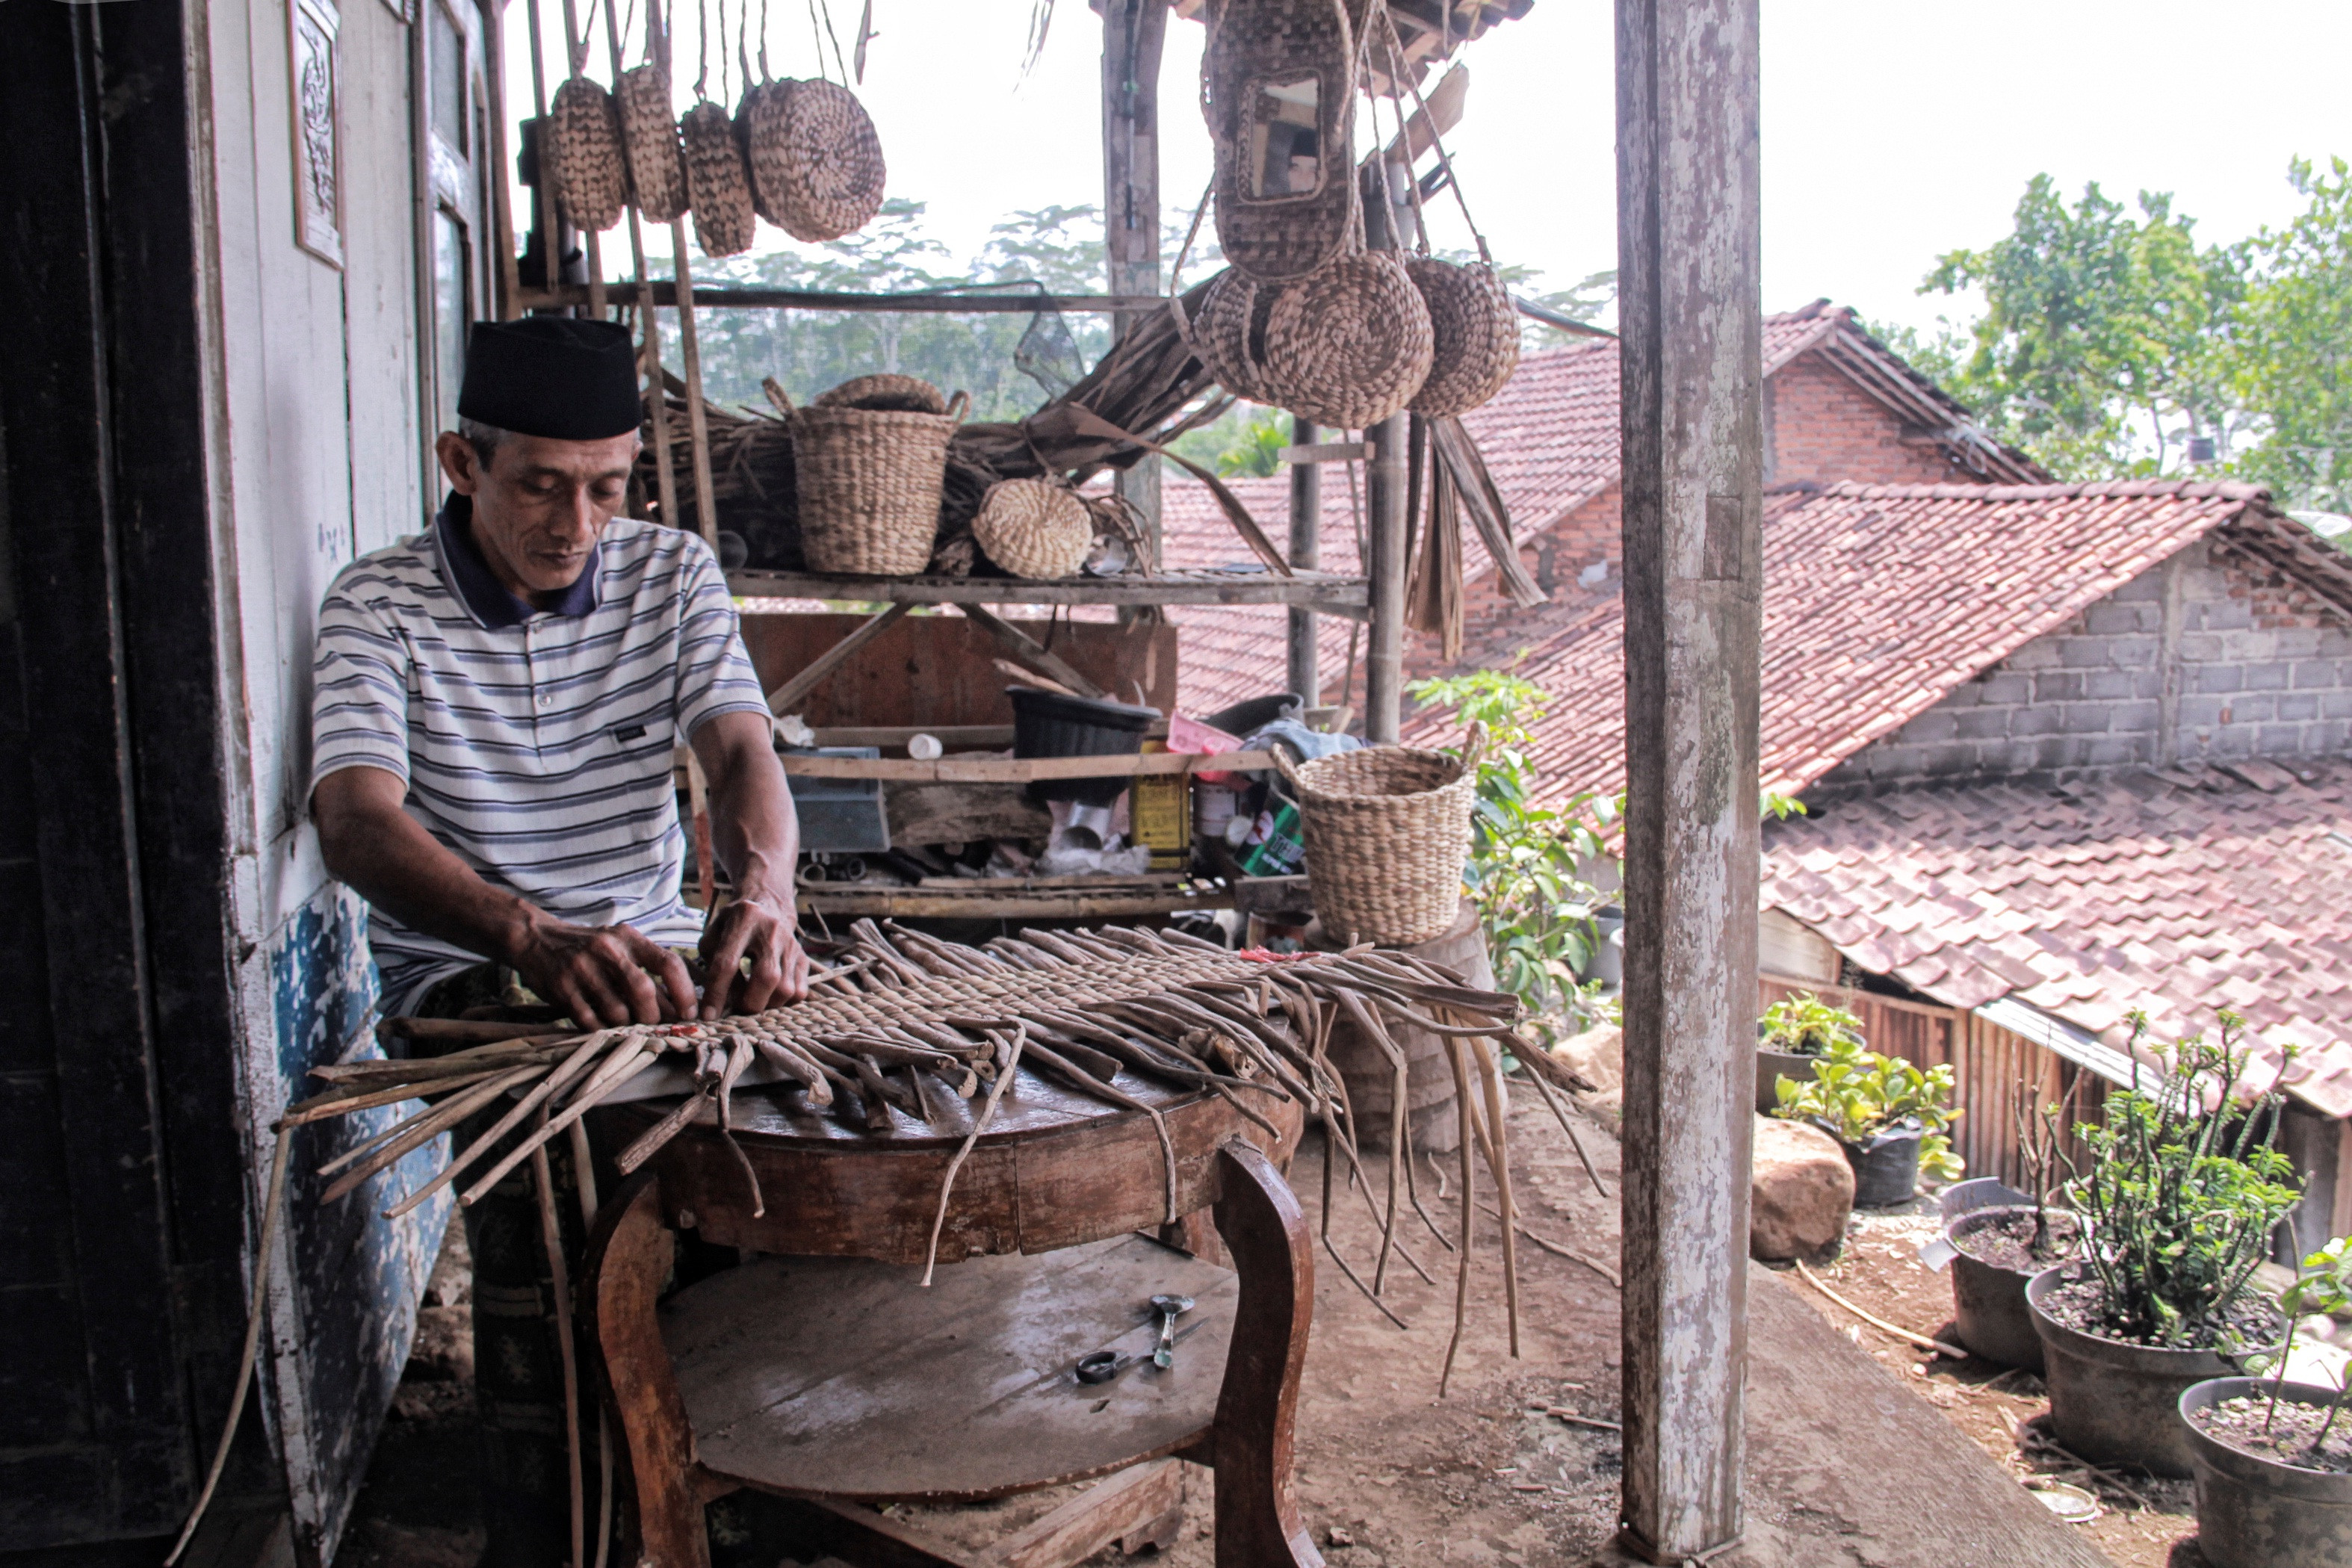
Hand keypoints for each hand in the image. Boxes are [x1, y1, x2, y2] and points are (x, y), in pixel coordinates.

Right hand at [508, 919, 697, 1027]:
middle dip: (653, 1016)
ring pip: (617, 1011)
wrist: (537, 939)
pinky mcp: (562, 988)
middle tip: (655, 1026)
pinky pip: (590, 1021)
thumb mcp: (620, 949)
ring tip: (625, 1023)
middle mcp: (607, 950)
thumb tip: (681, 1009)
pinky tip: (602, 1025)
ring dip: (627, 1025)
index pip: (668, 963)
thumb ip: (648, 973)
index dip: (684, 992)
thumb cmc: (590, 949)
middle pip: (642, 991)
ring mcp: (582, 968)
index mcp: (628, 938)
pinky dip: (602, 1029)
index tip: (690, 1013)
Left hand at [697, 889, 807, 1019]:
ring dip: (766, 1004)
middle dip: (749, 1003)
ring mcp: (792, 945)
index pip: (727, 963)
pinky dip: (783, 1003)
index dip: (716, 993)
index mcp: (744, 919)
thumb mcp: (714, 933)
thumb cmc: (734, 924)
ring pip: (785, 989)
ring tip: (753, 1000)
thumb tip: (722, 998)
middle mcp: (772, 930)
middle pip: (766, 977)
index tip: (708, 1015)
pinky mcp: (803, 957)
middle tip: (738, 1007)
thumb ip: (712, 962)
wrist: (769, 904)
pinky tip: (769, 996)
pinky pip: (800, 992)